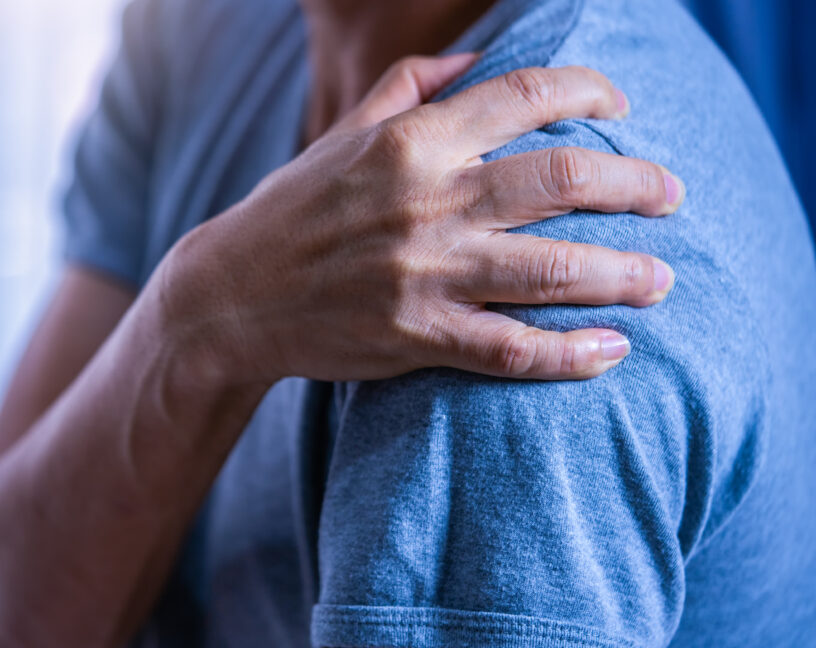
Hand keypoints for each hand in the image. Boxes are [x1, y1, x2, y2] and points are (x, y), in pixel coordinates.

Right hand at [155, 55, 683, 383]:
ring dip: (621, 273)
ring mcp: (422, 273)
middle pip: (560, 182)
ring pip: (549, 271)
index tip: (619, 107)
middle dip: (634, 186)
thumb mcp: (339, 134)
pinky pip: (510, 350)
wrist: (231, 297)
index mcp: (410, 141)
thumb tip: (473, 59)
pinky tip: (611, 351)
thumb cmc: (291, 211)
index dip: (590, 92)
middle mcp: (425, 201)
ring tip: (660, 279)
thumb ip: (406, 87)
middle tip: (669, 196)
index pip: (525, 95)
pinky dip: (569, 354)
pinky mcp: (416, 336)